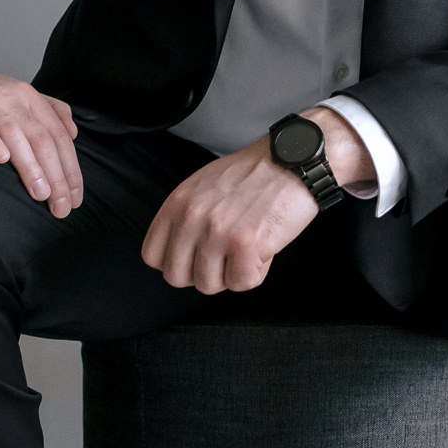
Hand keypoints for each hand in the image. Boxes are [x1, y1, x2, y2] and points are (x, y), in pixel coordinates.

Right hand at [0, 72, 82, 217]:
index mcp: (27, 96)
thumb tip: (72, 133)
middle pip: (40, 137)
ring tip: (40, 193)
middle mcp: (8, 96)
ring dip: (29, 164)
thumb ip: (46, 111)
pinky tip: (0, 159)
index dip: (70, 169)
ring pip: (12, 131)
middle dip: (56, 175)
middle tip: (61, 206)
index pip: (58, 136)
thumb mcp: (15, 100)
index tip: (74, 199)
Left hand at [141, 107, 372, 293]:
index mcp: (178, 203)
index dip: (177, 262)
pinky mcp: (246, 246)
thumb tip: (175, 252)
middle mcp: (192, 218)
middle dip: (203, 273)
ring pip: (209, 285)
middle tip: (225, 256)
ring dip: (231, 273)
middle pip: (177, 277)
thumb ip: (184, 216)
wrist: (294, 161)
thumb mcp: (203, 185)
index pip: (152, 256)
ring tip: (247, 248)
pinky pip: (242, 283)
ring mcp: (218, 233)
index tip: (196, 256)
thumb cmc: (255, 174)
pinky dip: (257, 272)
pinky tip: (264, 248)